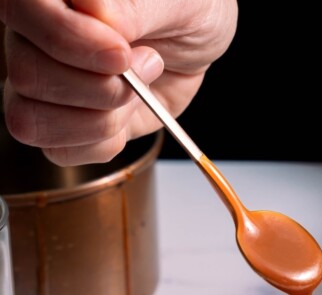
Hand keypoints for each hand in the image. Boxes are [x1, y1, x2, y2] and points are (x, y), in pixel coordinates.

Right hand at [0, 0, 236, 163]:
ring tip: (139, 92)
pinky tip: (128, 115)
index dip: (67, 38)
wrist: (198, 44)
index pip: (21, 9)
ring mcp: (43, 83)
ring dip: (101, 120)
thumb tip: (95, 12)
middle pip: (28, 75)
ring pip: (33, 120)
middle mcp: (34, 35)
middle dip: (99, 88)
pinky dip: (104, 143)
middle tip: (147, 67)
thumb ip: (134, 5)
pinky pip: (60, 152)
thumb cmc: (186, 9)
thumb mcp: (178, 1)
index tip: (122, 53)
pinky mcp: (62, 125)